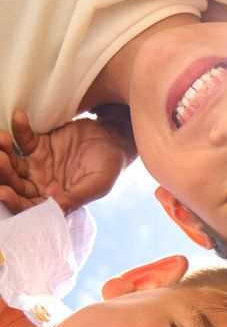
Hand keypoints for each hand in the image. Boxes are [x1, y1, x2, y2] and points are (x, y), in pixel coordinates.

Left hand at [0, 107, 136, 213]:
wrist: (114, 138)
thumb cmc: (110, 165)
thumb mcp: (98, 184)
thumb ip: (77, 197)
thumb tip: (58, 209)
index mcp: (56, 199)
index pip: (29, 205)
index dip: (15, 201)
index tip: (3, 192)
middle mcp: (42, 184)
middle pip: (15, 183)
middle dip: (4, 174)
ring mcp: (38, 164)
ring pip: (12, 162)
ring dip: (3, 152)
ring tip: (2, 138)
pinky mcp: (38, 144)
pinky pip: (22, 137)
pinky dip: (18, 128)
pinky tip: (19, 117)